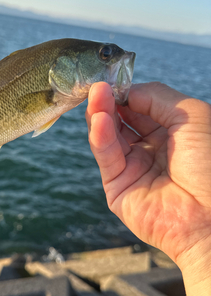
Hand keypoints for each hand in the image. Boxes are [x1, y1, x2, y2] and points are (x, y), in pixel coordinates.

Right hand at [85, 81, 210, 270]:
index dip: (126, 93)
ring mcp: (133, 168)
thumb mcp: (190, 116)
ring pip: (109, 136)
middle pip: (121, 121)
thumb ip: (156, 97)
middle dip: (109, 102)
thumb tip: (126, 91)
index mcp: (171, 134)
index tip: (113, 79)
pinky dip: (100, 137)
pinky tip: (99, 120)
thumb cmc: (210, 163)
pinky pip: (107, 156)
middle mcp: (150, 150)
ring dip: (100, 115)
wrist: (210, 216)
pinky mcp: (117, 187)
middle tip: (97, 86)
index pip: (140, 108)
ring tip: (95, 95)